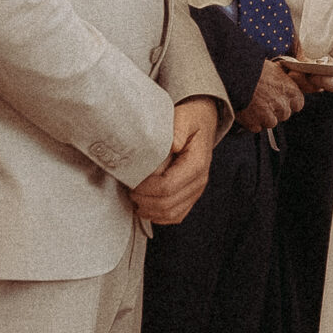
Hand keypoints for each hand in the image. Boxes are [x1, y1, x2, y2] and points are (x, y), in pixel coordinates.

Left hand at [130, 99, 220, 225]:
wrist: (203, 122)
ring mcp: (196, 191)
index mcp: (197, 164)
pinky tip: (146, 205)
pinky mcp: (191, 196)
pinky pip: (176, 216)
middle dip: (144, 201)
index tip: (132, 181)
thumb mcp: (184, 117)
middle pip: (167, 204)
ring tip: (135, 197)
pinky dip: (158, 215)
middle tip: (129, 189)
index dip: (146, 189)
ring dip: (149, 210)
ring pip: (171, 214)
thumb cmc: (191, 119)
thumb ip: (178, 129)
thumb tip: (172, 145)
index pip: (168, 187)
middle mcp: (200, 181)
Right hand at [235, 58, 309, 133]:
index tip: (281, 100)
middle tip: (263, 101)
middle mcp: (282, 104)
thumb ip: (283, 80)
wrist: (233, 74)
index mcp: (290, 90)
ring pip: (270, 123)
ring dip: (263, 117)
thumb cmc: (252, 68)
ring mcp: (269, 115)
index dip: (289, 103)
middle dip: (275, 111)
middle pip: (284, 115)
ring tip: (252, 104)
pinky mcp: (255, 123)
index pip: (298, 104)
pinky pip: (256, 127)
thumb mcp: (274, 68)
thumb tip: (285, 84)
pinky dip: (251, 122)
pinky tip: (245, 110)